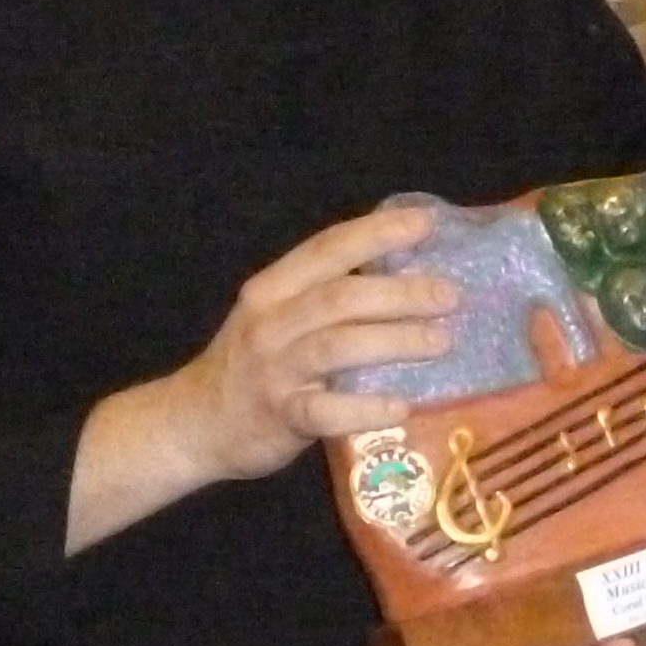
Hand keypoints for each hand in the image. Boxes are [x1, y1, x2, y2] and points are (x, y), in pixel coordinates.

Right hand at [169, 200, 462, 486]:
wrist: (195, 423)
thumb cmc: (254, 366)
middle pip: (340, 297)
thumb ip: (326, 297)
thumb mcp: (277, 316)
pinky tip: (401, 406)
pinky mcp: (279, 416)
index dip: (377, 233)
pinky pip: (325, 411)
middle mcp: (270, 322)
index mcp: (273, 288)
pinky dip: (365, 408)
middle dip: (400, 292)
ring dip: (394, 340)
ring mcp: (273, 370)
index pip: (328, 249)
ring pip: (336, 346)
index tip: (425, 222)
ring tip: (441, 341)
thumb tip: (407, 275)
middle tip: (450, 296)